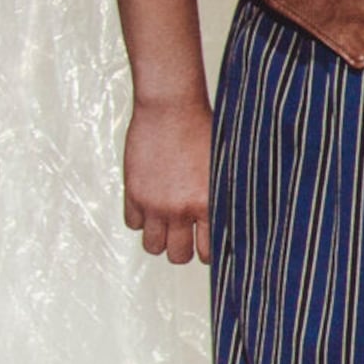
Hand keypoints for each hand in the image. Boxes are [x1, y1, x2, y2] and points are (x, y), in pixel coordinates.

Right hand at [123, 95, 211, 264]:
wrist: (171, 107)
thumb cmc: (204, 129)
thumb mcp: (224, 165)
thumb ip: (224, 195)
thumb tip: (231, 221)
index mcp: (208, 203)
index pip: (208, 252)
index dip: (208, 251)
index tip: (207, 244)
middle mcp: (180, 209)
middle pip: (178, 256)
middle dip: (183, 248)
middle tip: (187, 234)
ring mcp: (154, 204)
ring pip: (153, 247)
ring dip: (161, 238)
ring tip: (169, 222)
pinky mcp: (133, 193)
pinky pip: (133, 224)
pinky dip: (141, 219)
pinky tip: (152, 203)